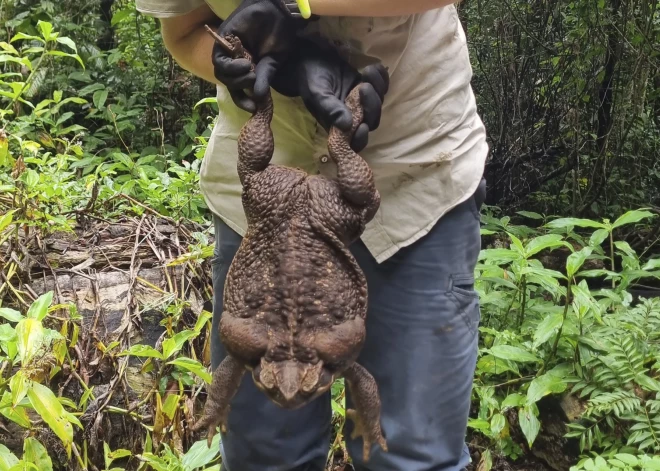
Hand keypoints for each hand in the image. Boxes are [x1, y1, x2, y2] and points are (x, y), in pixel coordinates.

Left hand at [211, 0, 309, 111]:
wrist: (278, 13)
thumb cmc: (279, 36)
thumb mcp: (273, 62)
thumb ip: (264, 78)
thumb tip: (258, 98)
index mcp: (247, 68)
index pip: (238, 89)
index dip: (242, 100)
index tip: (252, 108)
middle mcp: (235, 61)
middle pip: (228, 82)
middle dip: (239, 88)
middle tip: (253, 80)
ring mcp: (228, 51)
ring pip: (221, 74)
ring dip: (235, 78)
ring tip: (250, 70)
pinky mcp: (223, 40)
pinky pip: (219, 61)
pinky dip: (230, 67)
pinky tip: (244, 63)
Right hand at [271, 39, 389, 152]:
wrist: (312, 59)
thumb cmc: (311, 79)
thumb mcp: (317, 95)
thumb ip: (330, 110)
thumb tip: (347, 126)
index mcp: (338, 125)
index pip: (354, 141)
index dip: (361, 138)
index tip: (363, 126)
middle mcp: (352, 117)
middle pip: (372, 121)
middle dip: (372, 105)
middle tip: (363, 86)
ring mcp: (362, 102)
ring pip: (379, 103)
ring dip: (378, 88)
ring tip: (366, 71)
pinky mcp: (368, 87)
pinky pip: (382, 86)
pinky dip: (382, 77)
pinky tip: (374, 67)